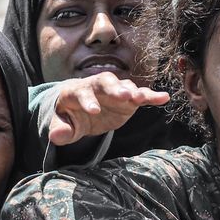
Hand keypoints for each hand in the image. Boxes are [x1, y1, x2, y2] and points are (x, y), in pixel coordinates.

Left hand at [46, 73, 168, 145]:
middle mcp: (98, 86)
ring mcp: (115, 91)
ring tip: (141, 98)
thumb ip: (60, 130)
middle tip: (123, 95)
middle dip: (115, 88)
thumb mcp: (62, 124)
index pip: (83, 93)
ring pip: (125, 86)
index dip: (88, 101)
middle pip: (106, 82)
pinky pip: (141, 96)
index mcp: (77, 90)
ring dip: (134, 91)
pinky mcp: (129, 100)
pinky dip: (152, 96)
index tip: (94, 111)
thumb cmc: (70, 115)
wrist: (83, 107)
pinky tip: (164, 98)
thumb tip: (55, 137)